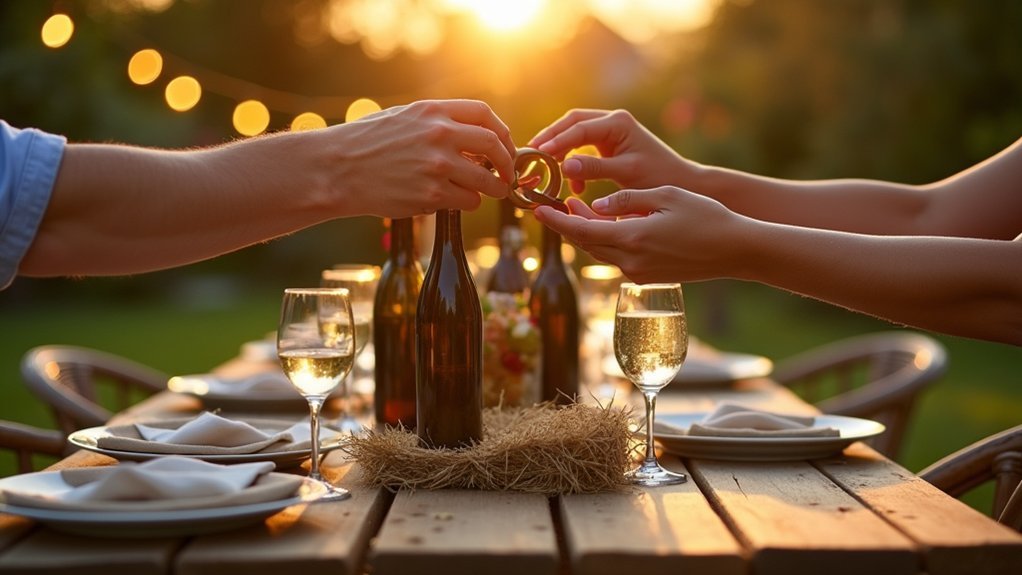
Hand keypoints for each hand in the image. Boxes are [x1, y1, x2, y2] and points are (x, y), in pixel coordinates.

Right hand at [330, 99, 516, 216]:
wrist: (337, 169)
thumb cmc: (366, 144)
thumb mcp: (403, 117)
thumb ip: (437, 122)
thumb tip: (473, 137)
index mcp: (432, 111)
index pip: (484, 114)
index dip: (502, 132)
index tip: (505, 145)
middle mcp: (439, 134)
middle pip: (493, 145)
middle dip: (507, 163)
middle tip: (507, 175)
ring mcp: (437, 166)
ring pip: (486, 180)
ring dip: (493, 189)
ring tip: (490, 192)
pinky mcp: (431, 195)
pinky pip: (467, 201)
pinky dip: (468, 203)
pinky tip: (456, 201)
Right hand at [528, 109, 687, 194]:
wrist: (681, 181)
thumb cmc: (658, 176)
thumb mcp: (626, 173)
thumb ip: (594, 168)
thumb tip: (564, 166)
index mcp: (618, 123)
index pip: (578, 128)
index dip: (556, 141)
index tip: (538, 154)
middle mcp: (613, 121)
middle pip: (572, 123)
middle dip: (551, 138)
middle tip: (532, 154)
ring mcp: (611, 130)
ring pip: (575, 133)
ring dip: (560, 149)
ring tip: (547, 168)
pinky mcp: (610, 143)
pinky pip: (583, 146)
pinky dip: (574, 162)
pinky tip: (574, 185)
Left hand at [534, 186, 745, 283]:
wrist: (735, 250)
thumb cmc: (705, 217)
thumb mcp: (665, 196)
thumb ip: (627, 199)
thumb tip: (597, 206)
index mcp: (632, 239)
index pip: (581, 230)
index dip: (556, 220)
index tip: (537, 209)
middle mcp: (630, 261)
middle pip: (586, 242)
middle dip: (569, 223)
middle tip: (557, 201)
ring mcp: (638, 273)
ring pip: (600, 251)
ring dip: (587, 232)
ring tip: (579, 208)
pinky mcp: (647, 277)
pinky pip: (617, 257)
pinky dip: (606, 240)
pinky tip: (608, 224)